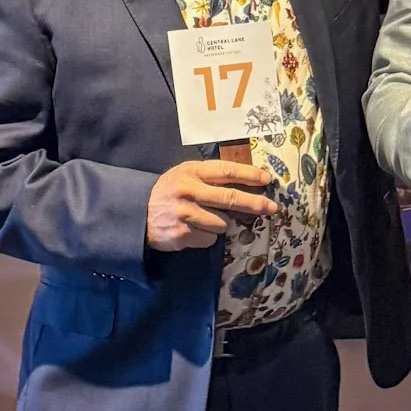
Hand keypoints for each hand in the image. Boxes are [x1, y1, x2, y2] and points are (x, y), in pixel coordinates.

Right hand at [146, 160, 275, 250]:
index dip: (249, 175)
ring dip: (220, 224)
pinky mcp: (182, 234)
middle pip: (230, 198)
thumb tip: (247, 186)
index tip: (266, 179)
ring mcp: (185, 214)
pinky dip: (206, 237)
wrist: (138, 213)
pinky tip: (193, 230)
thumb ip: (210, 178)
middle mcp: (188, 191)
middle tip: (272, 207)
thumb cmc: (169, 192)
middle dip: (255, 204)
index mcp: (191, 172)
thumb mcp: (185, 175)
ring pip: (222, 223)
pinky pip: (209, 239)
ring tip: (203, 219)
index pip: (226, 171)